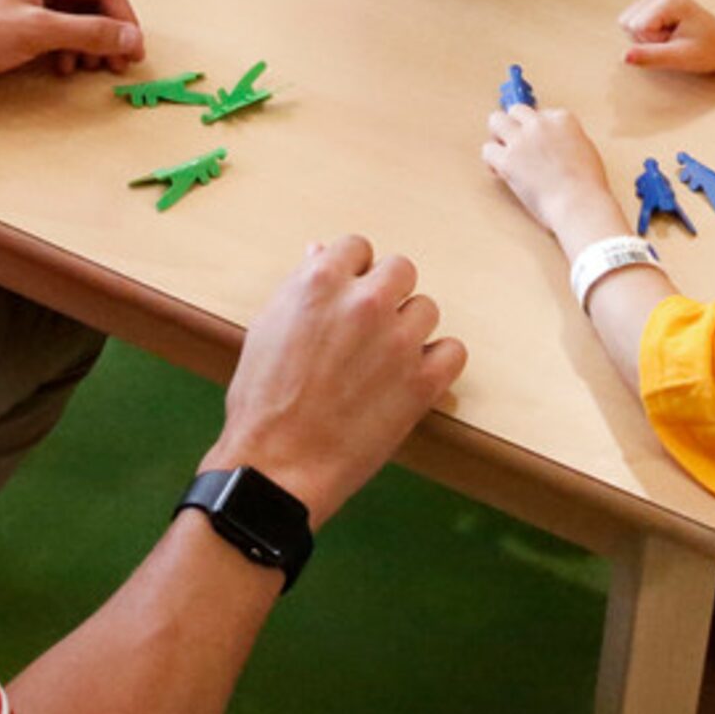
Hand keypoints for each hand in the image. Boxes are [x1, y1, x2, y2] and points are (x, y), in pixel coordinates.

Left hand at [0, 0, 142, 89]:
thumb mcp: (37, 32)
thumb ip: (89, 33)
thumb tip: (130, 38)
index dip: (123, 18)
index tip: (134, 50)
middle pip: (91, 0)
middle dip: (106, 32)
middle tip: (116, 64)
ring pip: (75, 16)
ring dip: (87, 43)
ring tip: (88, 67)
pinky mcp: (16, 17)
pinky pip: (56, 28)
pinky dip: (67, 47)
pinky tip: (63, 66)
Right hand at [208, 235, 465, 526]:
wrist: (277, 466)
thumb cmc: (261, 402)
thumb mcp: (268, 328)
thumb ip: (300, 287)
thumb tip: (320, 252)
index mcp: (321, 283)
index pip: (358, 247)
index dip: (354, 272)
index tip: (350, 296)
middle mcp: (364, 302)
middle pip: (401, 269)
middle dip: (387, 294)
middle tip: (369, 327)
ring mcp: (398, 341)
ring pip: (427, 309)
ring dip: (410, 328)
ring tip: (385, 360)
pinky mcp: (422, 382)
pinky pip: (453, 351)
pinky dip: (438, 361)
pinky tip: (414, 375)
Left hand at [481, 104, 627, 249]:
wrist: (579, 204)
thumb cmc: (587, 185)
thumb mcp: (586, 149)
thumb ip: (567, 139)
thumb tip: (555, 141)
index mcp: (563, 119)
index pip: (541, 113)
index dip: (537, 130)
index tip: (537, 142)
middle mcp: (540, 124)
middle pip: (516, 110)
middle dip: (514, 125)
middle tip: (515, 142)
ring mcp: (522, 140)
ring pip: (496, 121)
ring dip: (498, 136)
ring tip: (504, 152)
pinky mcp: (507, 160)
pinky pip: (487, 150)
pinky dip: (491, 161)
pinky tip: (500, 172)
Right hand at [617, 0, 714, 72]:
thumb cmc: (709, 50)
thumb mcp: (680, 58)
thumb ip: (651, 56)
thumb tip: (624, 56)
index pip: (637, 27)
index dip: (653, 42)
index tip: (678, 41)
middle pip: (628, 23)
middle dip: (649, 39)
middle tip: (675, 40)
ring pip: (627, 23)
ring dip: (648, 37)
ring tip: (674, 37)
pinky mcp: (654, 1)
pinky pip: (632, 22)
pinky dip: (648, 34)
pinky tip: (669, 33)